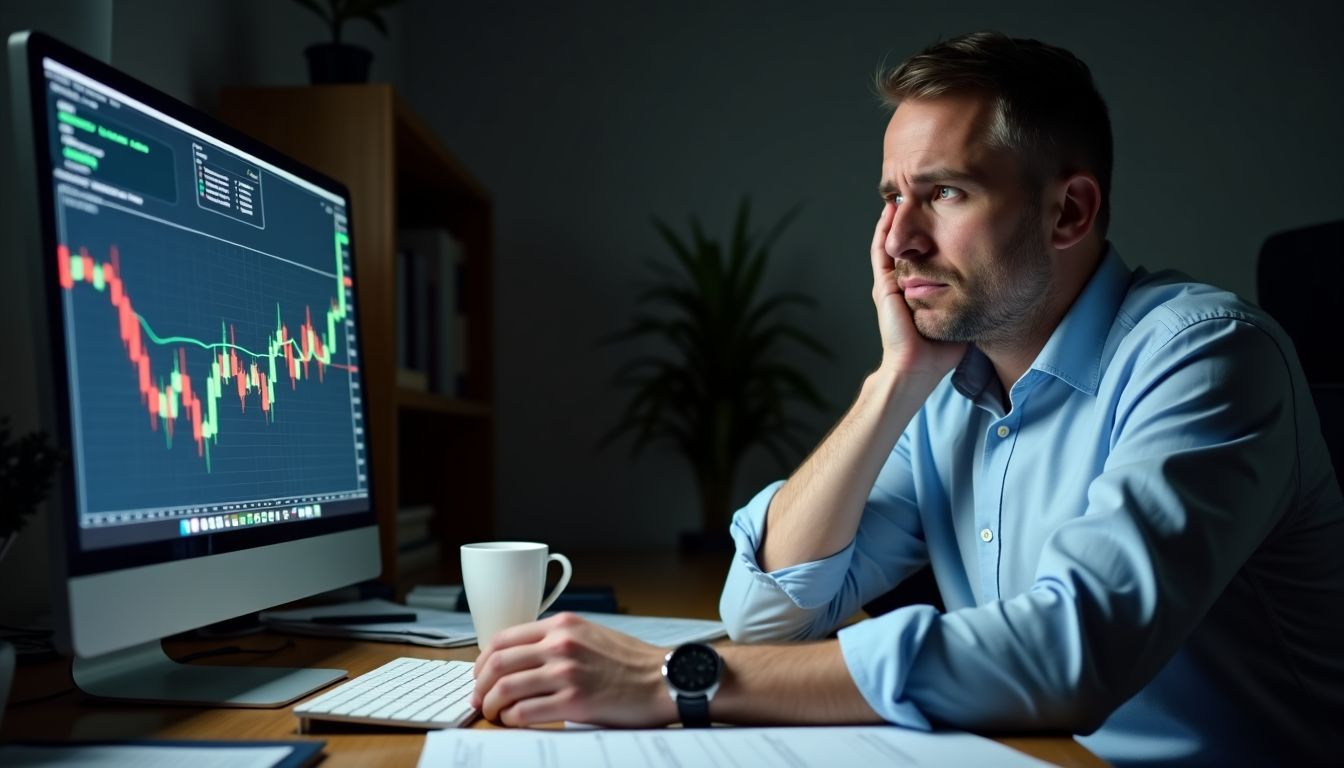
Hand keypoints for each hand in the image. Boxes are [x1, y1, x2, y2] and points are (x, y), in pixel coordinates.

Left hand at [470, 612, 675, 726]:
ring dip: (492, 705)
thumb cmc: (631, 661)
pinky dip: (513, 719)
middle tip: (479, 699)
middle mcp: (560, 645)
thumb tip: (522, 660)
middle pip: (498, 663)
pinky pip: (525, 712)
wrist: (663, 679)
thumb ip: (557, 640)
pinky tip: (515, 721)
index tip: (480, 675)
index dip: (482, 660)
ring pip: (506, 688)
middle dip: (480, 685)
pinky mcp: (574, 701)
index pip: (504, 639)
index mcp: (562, 625)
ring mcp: (566, 672)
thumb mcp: (590, 634)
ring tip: (493, 714)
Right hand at [869, 202, 965, 379]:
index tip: (943, 210)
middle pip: (905, 241)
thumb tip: (1003, 280)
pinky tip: (891, 211)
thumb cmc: (940, 351)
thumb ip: (975, 297)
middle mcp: (902, 282)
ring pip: (890, 241)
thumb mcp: (963, 313)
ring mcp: (891, 282)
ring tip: (903, 193)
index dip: (929, 230)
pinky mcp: (884, 286)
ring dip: (895, 217)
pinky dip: (884, 229)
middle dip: (911, 217)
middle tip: (920, 192)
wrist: (918, 368)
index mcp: (917, 288)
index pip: (922, 252)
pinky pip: (881, 251)